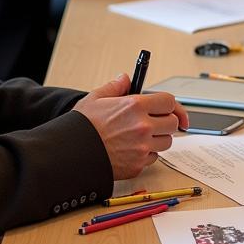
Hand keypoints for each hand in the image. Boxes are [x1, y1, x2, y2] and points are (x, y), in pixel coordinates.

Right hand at [73, 73, 189, 178]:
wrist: (71, 154)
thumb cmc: (82, 127)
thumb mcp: (95, 98)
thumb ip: (115, 86)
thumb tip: (125, 78)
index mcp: (135, 106)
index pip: (169, 102)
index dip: (170, 104)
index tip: (169, 108)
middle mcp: (142, 127)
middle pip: (172, 123)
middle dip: (165, 121)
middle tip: (154, 121)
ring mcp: (141, 148)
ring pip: (166, 142)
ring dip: (158, 138)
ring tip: (141, 135)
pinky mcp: (138, 165)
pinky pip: (153, 158)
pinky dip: (147, 154)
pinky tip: (133, 148)